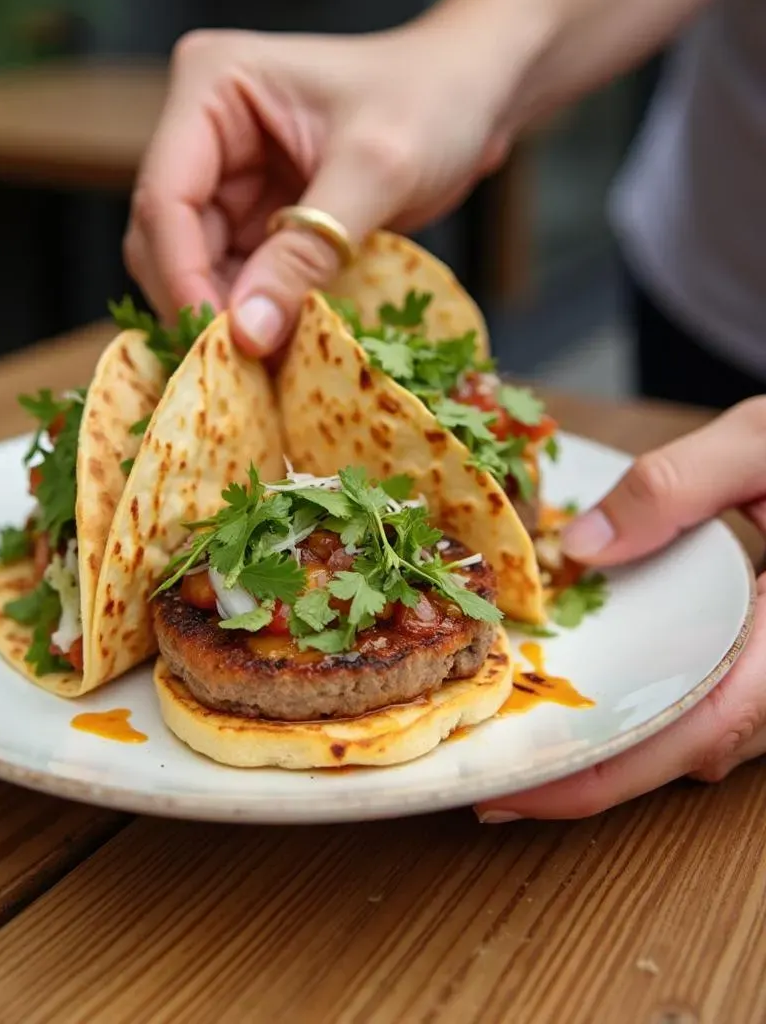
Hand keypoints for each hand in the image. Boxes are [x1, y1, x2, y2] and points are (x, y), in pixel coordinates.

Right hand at [123, 9, 513, 355]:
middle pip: (166, 236)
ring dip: (227, 312)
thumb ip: (307, 251)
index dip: (183, 275)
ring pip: (194, 263)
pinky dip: (254, 308)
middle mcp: (203, 127)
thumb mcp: (375, 171)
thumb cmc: (434, 101)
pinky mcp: (252, 209)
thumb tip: (248, 333)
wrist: (476, 94)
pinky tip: (281, 341)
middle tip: (241, 364)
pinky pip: (234, 273)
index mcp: (211, 85)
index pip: (166, 197)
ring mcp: (225, 171)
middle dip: (201, 299)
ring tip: (265, 362)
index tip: (221, 339)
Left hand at [476, 398, 765, 822]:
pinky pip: (715, 704)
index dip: (610, 773)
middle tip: (498, 779)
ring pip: (705, 736)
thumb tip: (580, 546)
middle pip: (693, 748)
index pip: (701, 724)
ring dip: (620, 749)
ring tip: (525, 743)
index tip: (528, 793)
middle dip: (596, 772)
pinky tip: (587, 696)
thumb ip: (677, 485)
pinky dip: (649, 709)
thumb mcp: (762, 444)